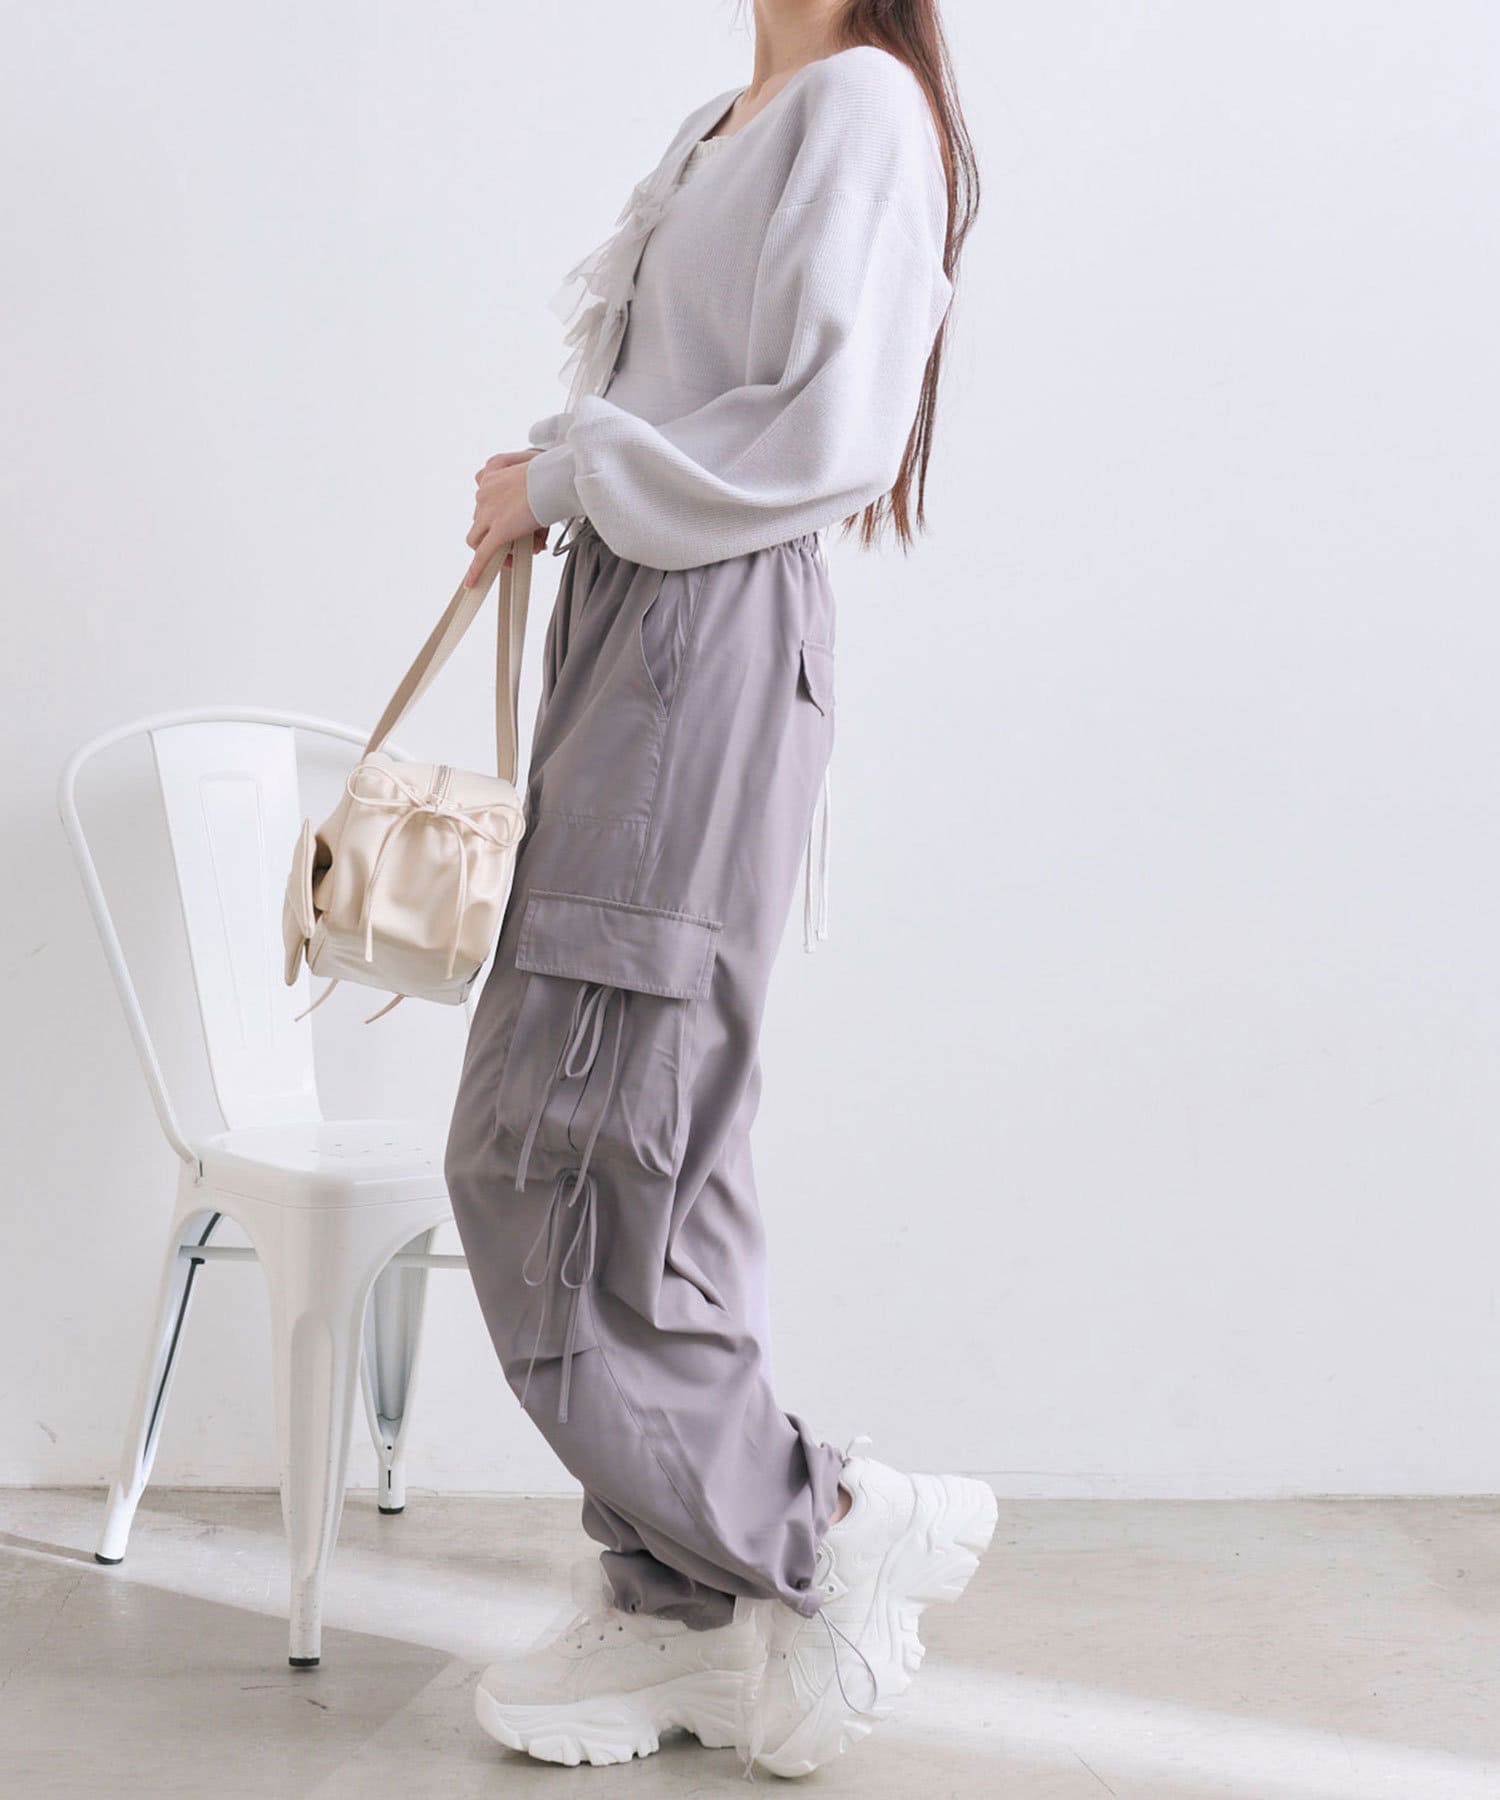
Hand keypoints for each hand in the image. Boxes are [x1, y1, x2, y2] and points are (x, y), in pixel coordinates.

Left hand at [465, 450, 547, 586]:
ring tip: (517, 555)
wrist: (555, 476)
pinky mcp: (499, 530)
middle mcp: (484, 492)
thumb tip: (534, 522)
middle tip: (526, 540)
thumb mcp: (534, 476)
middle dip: (503, 534)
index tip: (515, 521)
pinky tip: (473, 582)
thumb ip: (529, 494)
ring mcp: (489, 512)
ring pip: (481, 539)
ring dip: (497, 549)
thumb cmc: (552, 472)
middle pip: (485, 522)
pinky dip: (477, 570)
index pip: (487, 500)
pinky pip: (483, 555)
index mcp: (491, 473)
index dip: (499, 515)